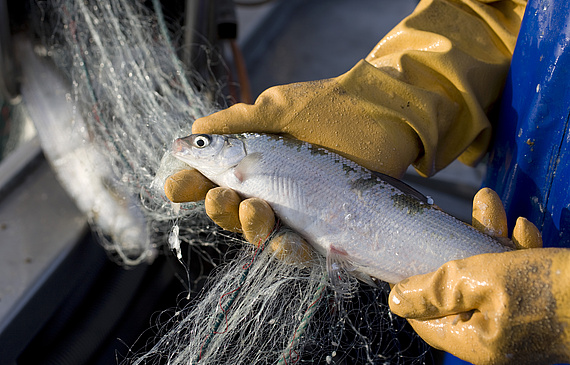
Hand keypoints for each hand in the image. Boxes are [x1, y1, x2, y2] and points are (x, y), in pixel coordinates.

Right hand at [165, 61, 423, 255]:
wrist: (383, 115)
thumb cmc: (330, 107)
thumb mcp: (278, 108)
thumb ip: (236, 122)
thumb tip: (193, 132)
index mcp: (254, 161)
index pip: (214, 179)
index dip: (193, 186)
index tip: (176, 187)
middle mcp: (269, 188)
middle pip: (231, 211)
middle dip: (219, 209)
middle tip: (221, 197)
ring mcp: (295, 209)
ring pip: (258, 232)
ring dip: (248, 227)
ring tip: (256, 209)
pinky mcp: (321, 226)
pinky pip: (296, 248)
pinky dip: (285, 249)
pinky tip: (283, 241)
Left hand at [388, 188, 569, 364]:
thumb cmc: (552, 290)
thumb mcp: (481, 281)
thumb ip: (436, 291)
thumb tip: (397, 300)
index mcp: (474, 340)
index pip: (426, 318)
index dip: (415, 286)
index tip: (410, 254)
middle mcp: (494, 336)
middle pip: (459, 290)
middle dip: (458, 246)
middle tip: (453, 213)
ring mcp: (519, 323)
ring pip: (490, 277)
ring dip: (489, 239)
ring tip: (490, 204)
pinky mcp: (540, 308)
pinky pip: (517, 280)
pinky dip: (515, 252)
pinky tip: (521, 228)